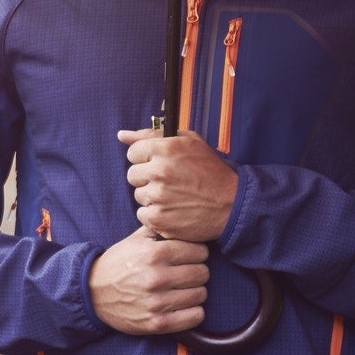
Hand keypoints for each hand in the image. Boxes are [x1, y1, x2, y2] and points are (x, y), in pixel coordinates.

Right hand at [88, 226, 209, 335]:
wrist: (92, 292)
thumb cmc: (118, 264)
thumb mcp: (135, 240)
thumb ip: (159, 228)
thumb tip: (183, 220)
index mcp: (154, 253)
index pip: (199, 251)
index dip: (197, 253)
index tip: (190, 257)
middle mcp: (156, 277)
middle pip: (202, 273)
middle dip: (198, 271)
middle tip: (187, 273)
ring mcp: (157, 302)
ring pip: (201, 294)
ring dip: (195, 292)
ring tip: (184, 289)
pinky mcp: (156, 323)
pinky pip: (194, 317)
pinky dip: (194, 312)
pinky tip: (184, 306)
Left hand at [121, 127, 237, 241]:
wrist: (232, 204)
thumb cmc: (211, 171)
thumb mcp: (189, 142)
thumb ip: (153, 135)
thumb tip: (122, 135)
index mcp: (167, 149)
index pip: (133, 152)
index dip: (146, 158)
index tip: (160, 164)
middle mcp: (160, 171)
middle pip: (132, 174)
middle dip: (147, 177)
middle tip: (169, 182)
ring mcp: (158, 197)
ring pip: (138, 195)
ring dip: (152, 197)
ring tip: (174, 196)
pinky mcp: (158, 219)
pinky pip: (142, 214)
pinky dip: (155, 214)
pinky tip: (173, 210)